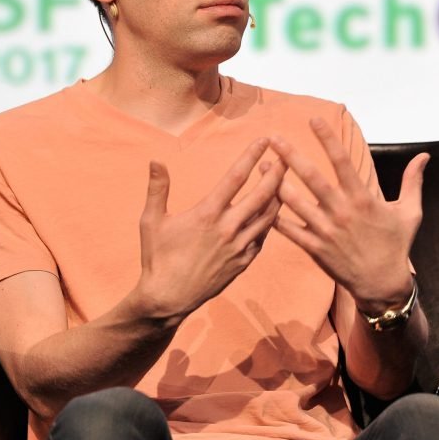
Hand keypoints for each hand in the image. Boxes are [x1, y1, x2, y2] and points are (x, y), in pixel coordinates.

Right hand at [137, 138, 285, 321]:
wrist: (168, 299)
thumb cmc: (157, 258)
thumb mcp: (151, 221)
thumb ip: (158, 189)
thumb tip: (156, 161)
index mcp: (208, 213)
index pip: (236, 177)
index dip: (251, 156)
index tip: (264, 140)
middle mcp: (228, 228)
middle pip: (262, 194)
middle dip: (277, 172)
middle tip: (286, 155)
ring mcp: (239, 246)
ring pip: (269, 216)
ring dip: (278, 195)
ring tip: (283, 179)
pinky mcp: (244, 262)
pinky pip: (263, 236)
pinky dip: (270, 221)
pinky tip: (272, 212)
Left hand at [270, 118, 428, 308]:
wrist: (383, 285)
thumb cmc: (396, 246)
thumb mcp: (410, 212)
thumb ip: (413, 181)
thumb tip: (424, 156)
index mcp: (362, 199)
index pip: (342, 162)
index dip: (328, 139)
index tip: (313, 120)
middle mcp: (342, 212)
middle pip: (312, 179)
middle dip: (291, 156)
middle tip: (273, 138)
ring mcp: (326, 231)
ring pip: (295, 203)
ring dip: (276, 182)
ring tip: (262, 164)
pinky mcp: (315, 248)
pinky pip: (290, 230)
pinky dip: (274, 216)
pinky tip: (261, 201)